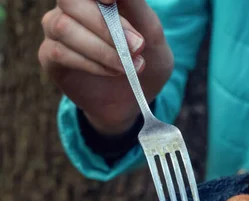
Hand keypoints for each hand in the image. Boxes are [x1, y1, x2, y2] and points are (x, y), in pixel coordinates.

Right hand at [38, 0, 173, 134]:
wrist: (136, 98)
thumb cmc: (147, 60)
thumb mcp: (153, 35)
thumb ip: (137, 8)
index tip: (110, 0)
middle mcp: (75, 7)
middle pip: (70, 1)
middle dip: (104, 24)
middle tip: (137, 47)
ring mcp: (58, 29)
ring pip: (64, 27)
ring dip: (102, 49)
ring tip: (127, 66)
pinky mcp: (49, 55)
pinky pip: (60, 52)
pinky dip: (92, 64)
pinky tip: (112, 72)